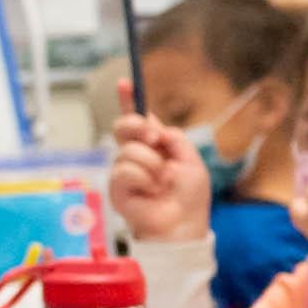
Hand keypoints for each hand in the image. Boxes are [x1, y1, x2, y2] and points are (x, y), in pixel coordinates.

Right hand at [107, 112, 210, 244]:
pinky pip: (125, 171)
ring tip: (162, 182)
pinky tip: (151, 191)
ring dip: (152, 165)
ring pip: (128, 151)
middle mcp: (136, 155)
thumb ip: (174, 139)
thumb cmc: (189, 197)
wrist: (183, 225)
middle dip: (137, 126)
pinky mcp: (116, 187)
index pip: (137, 120)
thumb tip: (156, 125)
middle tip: (154, 139)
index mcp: (155, 147)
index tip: (124, 82)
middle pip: (123, 126)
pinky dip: (144, 179)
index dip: (129, 100)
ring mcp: (124, 170)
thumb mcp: (191, 162)